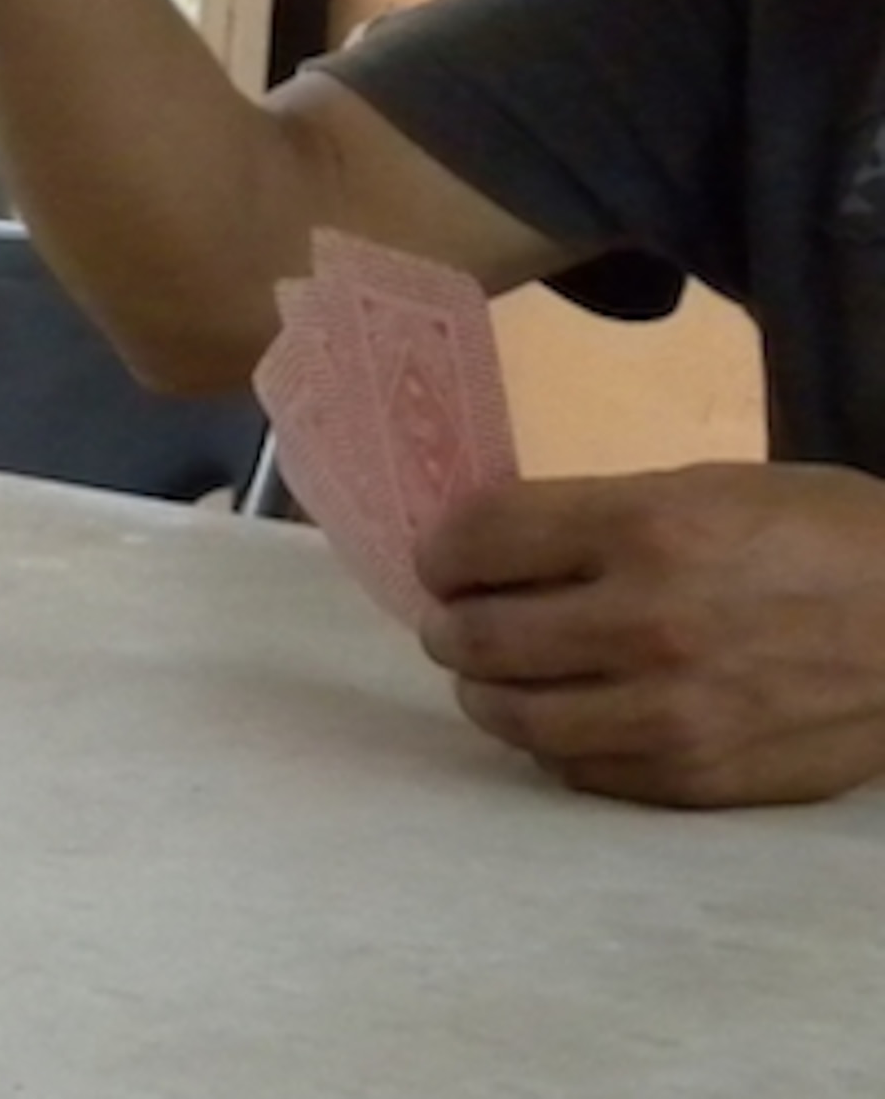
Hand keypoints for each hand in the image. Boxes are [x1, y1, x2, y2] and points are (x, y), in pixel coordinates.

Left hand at [417, 464, 884, 806]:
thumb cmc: (824, 538)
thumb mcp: (706, 488)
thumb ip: (596, 516)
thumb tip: (490, 544)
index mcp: (645, 529)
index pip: (476, 541)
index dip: (442, 551)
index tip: (442, 559)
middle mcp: (646, 624)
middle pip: (476, 636)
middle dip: (451, 624)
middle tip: (458, 619)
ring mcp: (670, 712)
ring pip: (511, 716)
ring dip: (486, 691)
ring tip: (495, 675)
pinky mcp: (698, 778)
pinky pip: (577, 771)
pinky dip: (554, 745)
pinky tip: (569, 717)